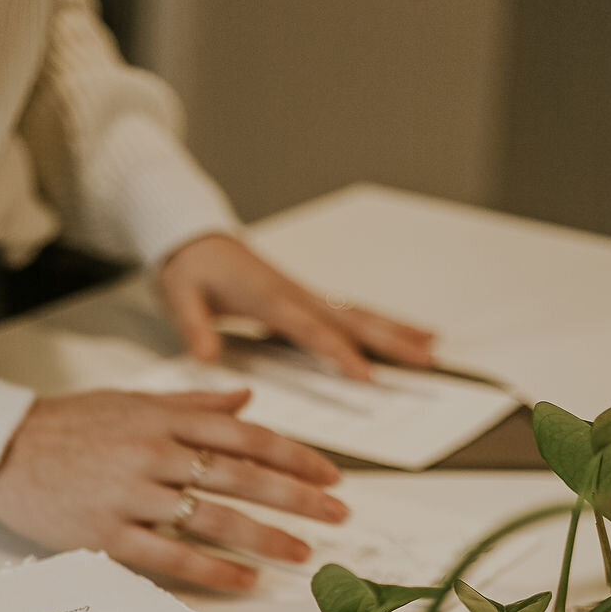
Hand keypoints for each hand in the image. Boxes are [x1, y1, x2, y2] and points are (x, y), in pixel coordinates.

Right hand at [0, 387, 347, 590]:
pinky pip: (171, 555)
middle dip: (298, 498)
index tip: (331, 476)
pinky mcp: (108, 533)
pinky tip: (246, 580)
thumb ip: (193, 404)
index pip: (246, 436)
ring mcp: (131, 494)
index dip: (295, 456)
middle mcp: (154, 452)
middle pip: (242, 475)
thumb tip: (247, 400)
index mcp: (164, 418)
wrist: (0, 450)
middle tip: (338, 516)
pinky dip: (213, 568)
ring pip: (214, 516)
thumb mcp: (132, 401)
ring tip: (302, 555)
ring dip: (266, 537)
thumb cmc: (67, 425)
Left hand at [158, 232, 435, 379]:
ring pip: (358, 314)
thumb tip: (205, 356)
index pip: (311, 330)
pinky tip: (402, 334)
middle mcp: (295, 295)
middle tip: (426, 359)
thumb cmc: (187, 267)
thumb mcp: (179, 296)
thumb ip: (193, 326)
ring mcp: (304, 296)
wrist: (191, 236)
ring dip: (395, 330)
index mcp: (268, 299)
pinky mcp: (305, 299)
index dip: (340, 353)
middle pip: (351, 319)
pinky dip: (378, 323)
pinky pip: (348, 313)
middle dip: (391, 339)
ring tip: (431, 347)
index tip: (367, 375)